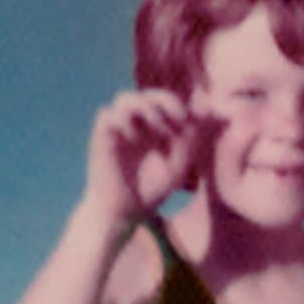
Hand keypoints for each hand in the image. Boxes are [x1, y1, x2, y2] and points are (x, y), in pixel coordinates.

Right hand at [84, 89, 199, 223]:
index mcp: (154, 128)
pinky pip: (107, 115)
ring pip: (124, 98)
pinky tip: (134, 138)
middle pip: (146, 94)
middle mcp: (135, 124)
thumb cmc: (152, 189)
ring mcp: (118, 129)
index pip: (163, 100)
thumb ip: (188, 140)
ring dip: (144, 107)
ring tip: (158, 129)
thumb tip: (201, 113)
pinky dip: (123, 121)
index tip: (187, 119)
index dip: (176, 103)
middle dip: (163, 100)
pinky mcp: (102, 137)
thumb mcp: (178, 165)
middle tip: (178, 118)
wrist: (125, 209)